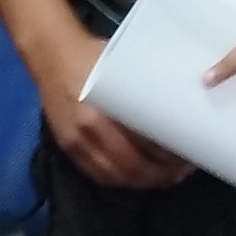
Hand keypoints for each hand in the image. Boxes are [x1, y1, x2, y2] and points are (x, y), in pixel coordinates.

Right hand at [28, 34, 189, 189]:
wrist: (50, 53)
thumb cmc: (92, 56)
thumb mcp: (124, 68)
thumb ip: (144, 93)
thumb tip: (177, 109)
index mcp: (104, 112)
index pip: (142, 148)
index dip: (166, 160)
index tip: (186, 158)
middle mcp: (88, 131)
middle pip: (131, 169)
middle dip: (159, 176)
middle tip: (179, 172)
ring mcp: (75, 142)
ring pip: (114, 177)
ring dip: (141, 182)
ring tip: (162, 178)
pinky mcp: (67, 147)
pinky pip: (96, 175)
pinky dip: (118, 180)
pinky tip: (135, 178)